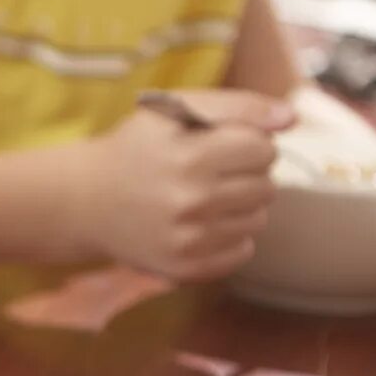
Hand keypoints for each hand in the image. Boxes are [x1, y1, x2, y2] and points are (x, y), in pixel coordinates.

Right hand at [74, 90, 293, 282]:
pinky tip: (200, 224)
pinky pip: (243, 251)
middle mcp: (190, 201)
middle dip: (245, 175)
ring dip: (240, 206)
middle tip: (209, 172)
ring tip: (204, 198)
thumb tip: (289, 118)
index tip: (222, 146)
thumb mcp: (175, 110)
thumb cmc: (137, 148)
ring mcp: (188, 240)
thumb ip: (237, 106)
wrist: (86, 201)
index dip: (247, 143)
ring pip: (259, 220)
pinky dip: (229, 237)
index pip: (263, 149)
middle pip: (267, 186)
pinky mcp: (186, 269)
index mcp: (189, 155)